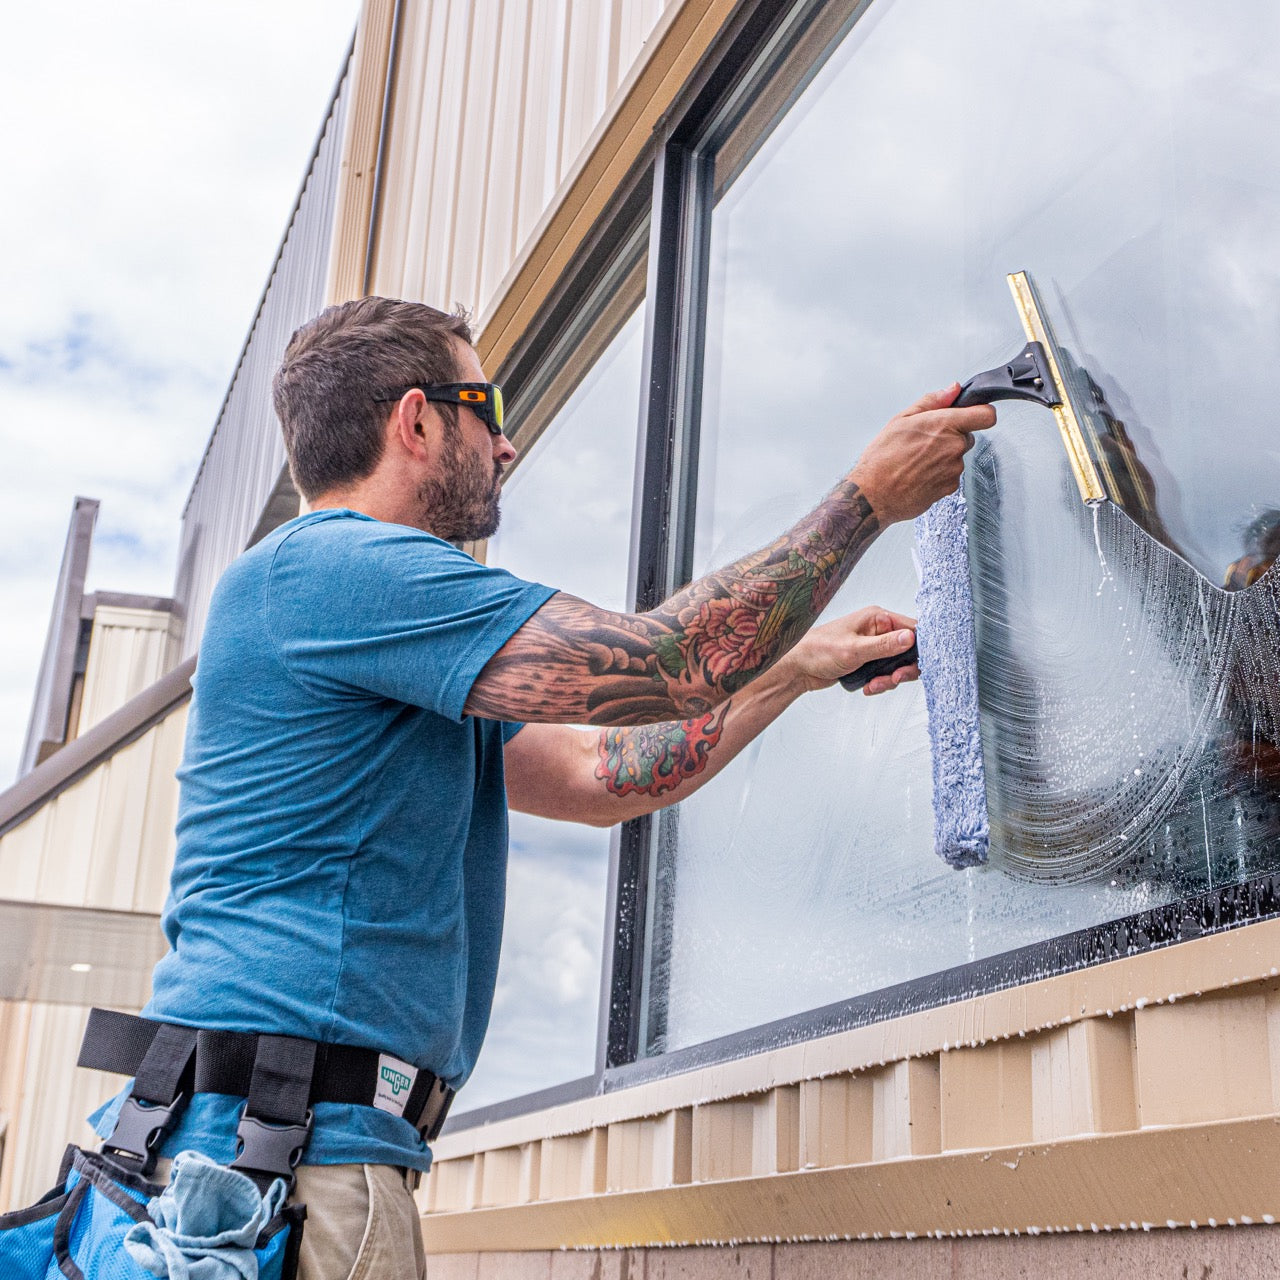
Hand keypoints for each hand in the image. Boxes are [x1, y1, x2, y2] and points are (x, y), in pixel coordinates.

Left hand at [778, 606, 918, 695]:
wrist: (798, 667)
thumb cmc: (819, 651)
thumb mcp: (854, 649)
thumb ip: (884, 645)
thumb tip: (911, 637)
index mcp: (877, 618)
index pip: (913, 629)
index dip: (920, 648)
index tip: (915, 665)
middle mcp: (878, 629)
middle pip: (909, 650)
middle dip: (903, 669)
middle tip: (893, 679)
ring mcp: (874, 645)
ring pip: (897, 665)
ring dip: (889, 679)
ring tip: (873, 685)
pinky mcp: (868, 660)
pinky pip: (885, 673)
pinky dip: (880, 683)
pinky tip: (867, 687)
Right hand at [851, 384, 995, 525]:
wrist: (873, 495)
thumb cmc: (882, 459)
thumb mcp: (901, 420)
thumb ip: (932, 402)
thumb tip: (952, 390)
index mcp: (944, 425)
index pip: (986, 415)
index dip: (981, 413)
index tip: (972, 415)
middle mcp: (954, 447)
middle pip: (967, 436)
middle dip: (951, 436)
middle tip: (925, 441)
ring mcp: (954, 469)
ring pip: (957, 457)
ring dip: (943, 457)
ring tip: (916, 461)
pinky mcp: (950, 487)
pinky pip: (950, 475)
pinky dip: (938, 474)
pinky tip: (918, 474)